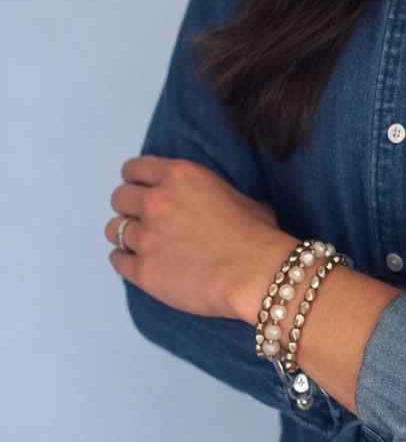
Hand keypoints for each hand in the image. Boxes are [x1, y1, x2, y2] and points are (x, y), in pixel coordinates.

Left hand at [105, 157, 291, 321]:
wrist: (255, 272)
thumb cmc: (256, 235)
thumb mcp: (237, 195)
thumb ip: (211, 193)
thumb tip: (214, 202)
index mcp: (180, 176)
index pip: (135, 168)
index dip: (135, 179)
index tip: (138, 187)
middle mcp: (157, 201)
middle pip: (120, 197)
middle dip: (129, 207)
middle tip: (142, 218)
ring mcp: (147, 236)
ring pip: (114, 229)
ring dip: (125, 234)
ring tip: (141, 242)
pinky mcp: (143, 270)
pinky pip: (117, 260)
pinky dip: (125, 260)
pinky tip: (138, 262)